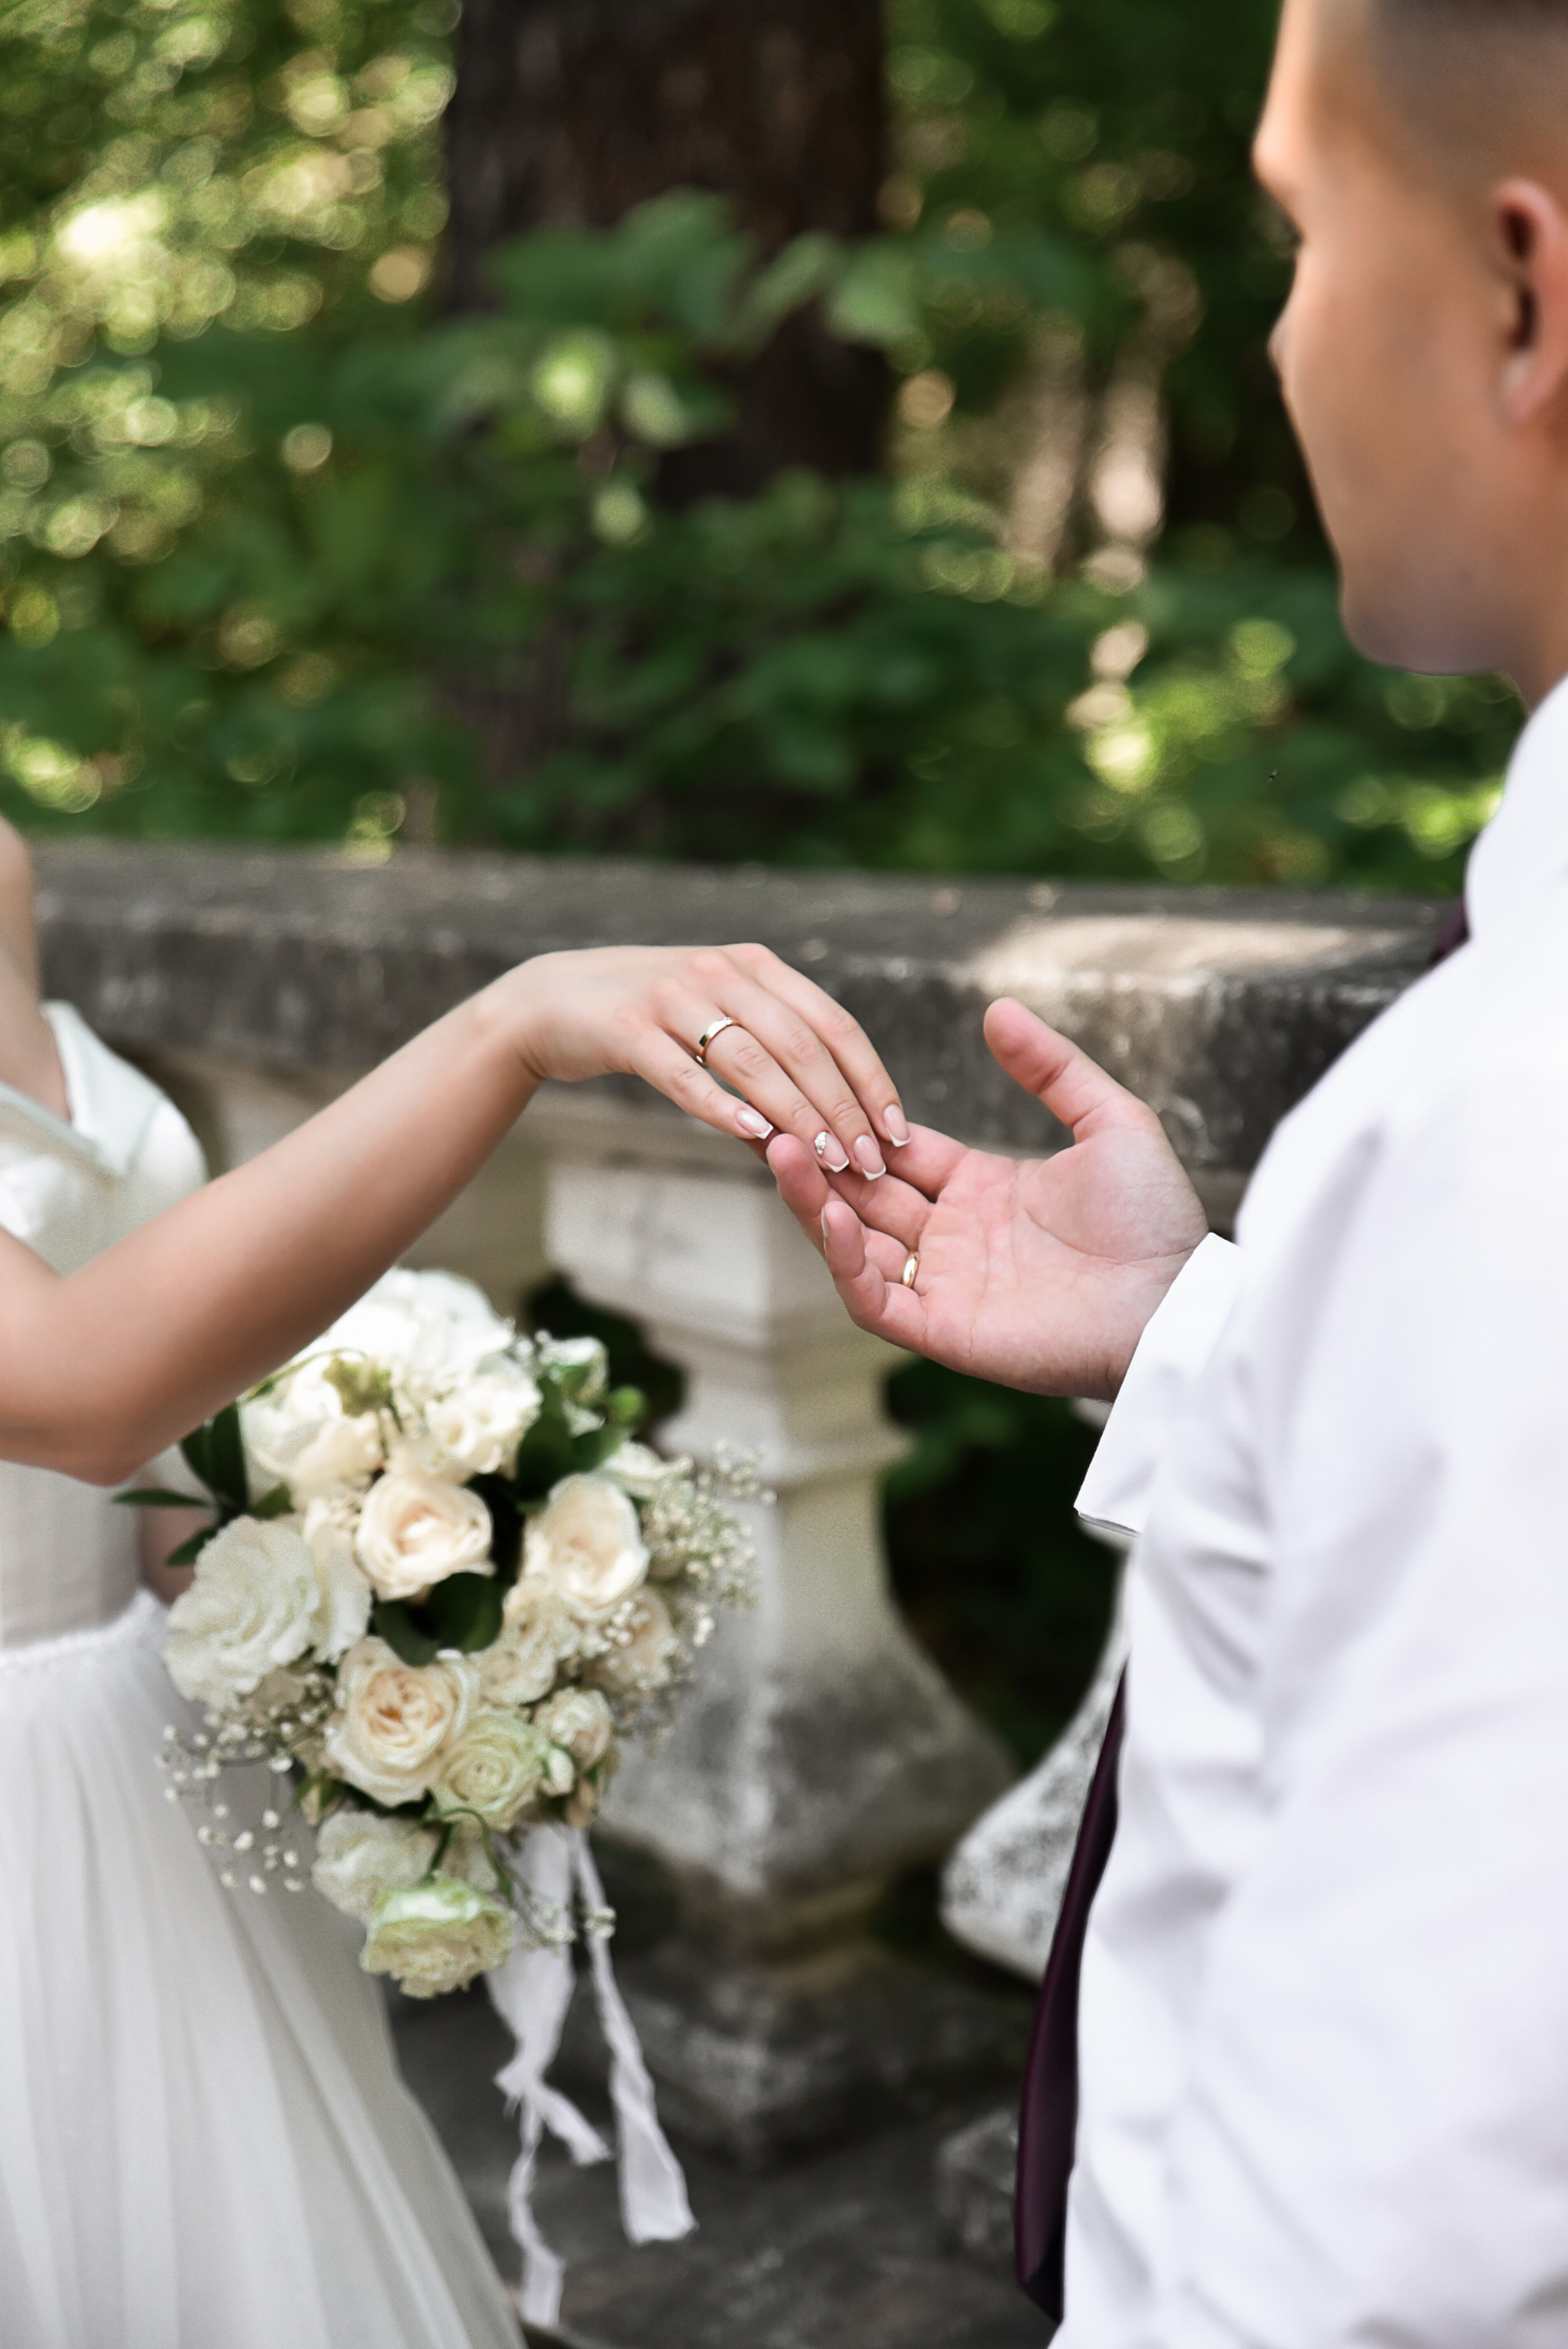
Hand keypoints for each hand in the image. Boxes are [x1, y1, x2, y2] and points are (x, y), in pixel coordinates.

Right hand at [504, 943, 906, 1174]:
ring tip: (828, 1162)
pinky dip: (721, 1107)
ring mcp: (673, 996)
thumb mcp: (720, 1014)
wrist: (553, 1001)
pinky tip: (753, 1137)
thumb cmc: (652, 1019)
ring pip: (752, 1060)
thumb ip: (773, 1048)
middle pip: (802, 1045)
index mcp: (756, 967)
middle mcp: (721, 972)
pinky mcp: (628, 1027)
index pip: (835, 1024)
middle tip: (869, 1164)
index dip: (872, 1079)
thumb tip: (837, 1117)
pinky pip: (683, 1074)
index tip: (897, 1133)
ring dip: (797, 1116)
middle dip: (844, 1109)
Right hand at [765, 998, 1208, 1400]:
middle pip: (862, 1193)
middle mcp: (956, 1239)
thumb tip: (998, 1009)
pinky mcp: (945, 1330)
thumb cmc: (1157, 1220)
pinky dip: (845, 1259)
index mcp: (984, 1191)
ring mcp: (946, 1285)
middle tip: (771, 1113)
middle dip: (818, 1157)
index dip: (857, 1124)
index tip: (814, 1086)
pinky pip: (874, 1296)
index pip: (899, 1153)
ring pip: (854, 1244)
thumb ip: (1052, 1067)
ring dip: (814, 1201)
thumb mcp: (1110, 1121)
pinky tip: (833, 1213)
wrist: (1177, 1301)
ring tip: (780, 1149)